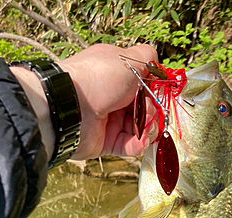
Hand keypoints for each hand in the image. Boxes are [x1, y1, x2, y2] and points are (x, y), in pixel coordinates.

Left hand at [11, 44, 158, 161]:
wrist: (71, 106)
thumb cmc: (99, 78)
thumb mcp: (128, 59)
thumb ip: (148, 58)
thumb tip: (158, 64)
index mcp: (116, 76)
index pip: (143, 85)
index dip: (154, 90)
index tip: (159, 93)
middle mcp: (114, 97)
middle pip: (145, 109)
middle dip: (153, 112)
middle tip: (149, 111)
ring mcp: (111, 121)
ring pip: (141, 128)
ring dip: (148, 129)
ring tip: (145, 128)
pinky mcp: (108, 142)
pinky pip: (130, 146)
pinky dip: (138, 144)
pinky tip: (140, 140)